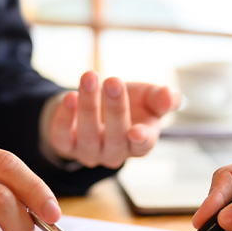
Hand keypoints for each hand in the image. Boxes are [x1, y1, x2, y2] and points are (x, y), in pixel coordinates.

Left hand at [46, 71, 179, 168]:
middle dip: (115, 109)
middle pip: (115, 137)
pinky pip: (62, 137)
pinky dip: (64, 118)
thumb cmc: (130, 102)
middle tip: (113, 81)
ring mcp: (89, 152)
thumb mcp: (148, 97)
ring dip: (88, 106)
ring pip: (88, 136)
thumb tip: (170, 96)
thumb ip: (162, 98)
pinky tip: (69, 97)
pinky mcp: (65, 146)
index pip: (143, 146)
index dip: (141, 140)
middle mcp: (115, 153)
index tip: (137, 130)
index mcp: (140, 143)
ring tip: (90, 77)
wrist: (96, 103)